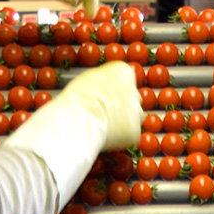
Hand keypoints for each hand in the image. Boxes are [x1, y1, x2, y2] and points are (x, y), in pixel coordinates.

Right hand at [5, 62, 141, 205]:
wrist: (78, 120)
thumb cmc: (76, 98)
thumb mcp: (87, 79)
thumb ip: (101, 82)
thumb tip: (100, 89)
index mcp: (124, 73)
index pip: (124, 80)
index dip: (112, 91)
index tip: (103, 99)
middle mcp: (135, 91)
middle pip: (130, 100)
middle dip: (121, 108)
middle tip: (103, 115)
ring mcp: (137, 113)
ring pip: (132, 119)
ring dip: (121, 124)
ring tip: (102, 128)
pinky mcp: (135, 133)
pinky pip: (128, 137)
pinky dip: (119, 140)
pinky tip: (105, 138)